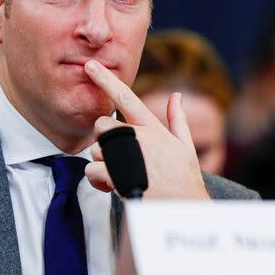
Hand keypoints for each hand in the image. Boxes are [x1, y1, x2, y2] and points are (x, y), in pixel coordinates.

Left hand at [83, 60, 209, 199]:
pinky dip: (100, 182)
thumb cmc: (184, 179)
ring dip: (103, 165)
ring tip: (123, 176)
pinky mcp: (117, 175)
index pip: (126, 97)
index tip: (90, 66)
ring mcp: (127, 155)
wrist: (182, 208)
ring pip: (95, 151)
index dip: (106, 80)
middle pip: (101, 126)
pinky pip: (93, 172)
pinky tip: (116, 188)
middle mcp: (139, 137)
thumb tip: (177, 96)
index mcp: (153, 128)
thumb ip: (178, 120)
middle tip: (120, 159)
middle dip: (104, 142)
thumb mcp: (185, 146)